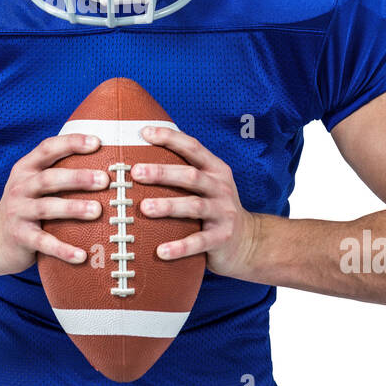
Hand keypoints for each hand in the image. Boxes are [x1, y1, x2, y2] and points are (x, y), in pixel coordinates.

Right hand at [0, 134, 109, 275]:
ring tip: (97, 210)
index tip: (97, 142)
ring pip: (47, 207)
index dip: (71, 143)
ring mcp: (18, 212)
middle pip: (49, 179)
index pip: (47, 149)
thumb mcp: (33, 183)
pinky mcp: (20, 237)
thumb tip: (103, 162)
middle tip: (104, 179)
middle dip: (78, 177)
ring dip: (73, 208)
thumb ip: (57, 171)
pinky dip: (62, 249)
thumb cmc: (25, 206)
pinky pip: (43, 243)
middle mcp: (20, 188)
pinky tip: (82, 256)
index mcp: (26, 169)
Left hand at [131, 125, 258, 277]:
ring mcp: (223, 213)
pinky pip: (199, 242)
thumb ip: (184, 172)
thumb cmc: (216, 208)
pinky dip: (180, 247)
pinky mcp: (222, 238)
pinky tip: (160, 251)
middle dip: (163, 172)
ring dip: (168, 206)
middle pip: (191, 176)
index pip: (193, 147)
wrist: (250, 242)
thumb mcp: (208, 185)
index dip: (170, 138)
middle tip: (136, 172)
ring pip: (194, 206)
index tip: (144, 133)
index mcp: (215, 170)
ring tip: (144, 208)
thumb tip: (141, 157)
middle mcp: (221, 188)